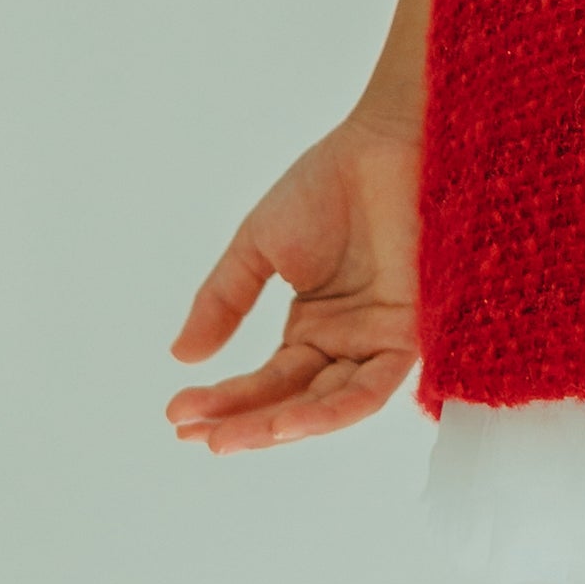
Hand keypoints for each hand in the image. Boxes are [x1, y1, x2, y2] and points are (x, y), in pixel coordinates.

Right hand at [166, 106, 422, 448]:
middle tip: (196, 436)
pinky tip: (287, 423)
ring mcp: (377, 341)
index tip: (176, 413)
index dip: (223, 400)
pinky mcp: (408, 335)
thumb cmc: (328, 186)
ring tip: (229, 438)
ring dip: (280, 427)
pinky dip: (330, 411)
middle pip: (293, 401)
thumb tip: (181, 358)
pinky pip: (370, 388)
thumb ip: (224, 302)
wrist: (383, 145)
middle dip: (244, 423)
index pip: (267, 380)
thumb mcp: (258, 247)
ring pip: (329, 406)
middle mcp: (346, 342)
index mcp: (314, 326)